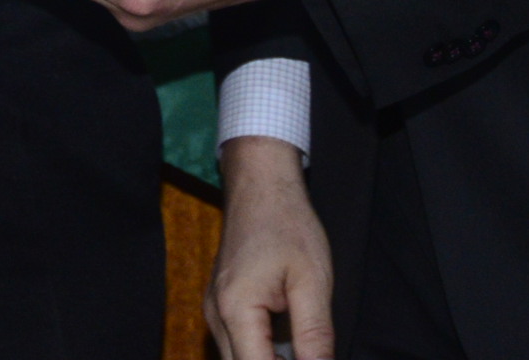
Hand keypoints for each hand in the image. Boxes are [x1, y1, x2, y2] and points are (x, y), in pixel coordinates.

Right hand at [210, 137, 334, 359]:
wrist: (261, 186)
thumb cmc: (287, 224)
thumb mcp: (311, 282)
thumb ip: (314, 335)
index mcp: (236, 309)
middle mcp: (216, 313)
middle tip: (310, 353)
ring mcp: (214, 308)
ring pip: (236, 358)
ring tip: (302, 349)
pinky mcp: (221, 304)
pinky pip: (237, 343)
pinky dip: (262, 351)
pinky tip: (289, 343)